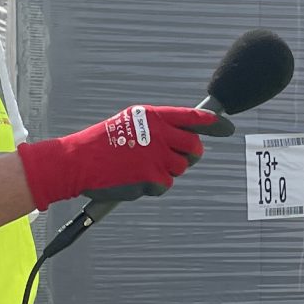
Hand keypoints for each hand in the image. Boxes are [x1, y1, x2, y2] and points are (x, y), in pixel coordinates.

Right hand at [16, 104, 222, 210]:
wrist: (77, 161)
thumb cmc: (102, 143)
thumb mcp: (131, 123)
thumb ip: (158, 127)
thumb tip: (186, 135)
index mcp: (154, 117)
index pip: (193, 118)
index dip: (214, 123)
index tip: (226, 128)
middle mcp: (159, 134)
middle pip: (194, 147)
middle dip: (192, 155)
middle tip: (181, 159)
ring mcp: (156, 156)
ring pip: (181, 168)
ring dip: (168, 171)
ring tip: (143, 167)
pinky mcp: (151, 177)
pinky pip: (166, 185)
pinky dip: (154, 186)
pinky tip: (136, 179)